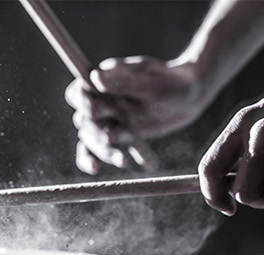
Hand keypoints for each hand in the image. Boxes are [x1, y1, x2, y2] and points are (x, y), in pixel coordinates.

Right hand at [65, 56, 212, 173]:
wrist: (186, 99)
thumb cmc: (169, 83)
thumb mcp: (150, 81)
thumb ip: (123, 80)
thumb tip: (95, 77)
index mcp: (101, 81)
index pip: (78, 93)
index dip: (82, 102)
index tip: (95, 110)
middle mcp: (97, 100)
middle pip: (83, 119)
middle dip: (98, 130)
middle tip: (117, 136)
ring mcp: (103, 119)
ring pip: (89, 137)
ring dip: (102, 149)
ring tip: (123, 159)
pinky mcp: (111, 135)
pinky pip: (91, 149)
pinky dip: (89, 159)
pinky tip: (95, 168)